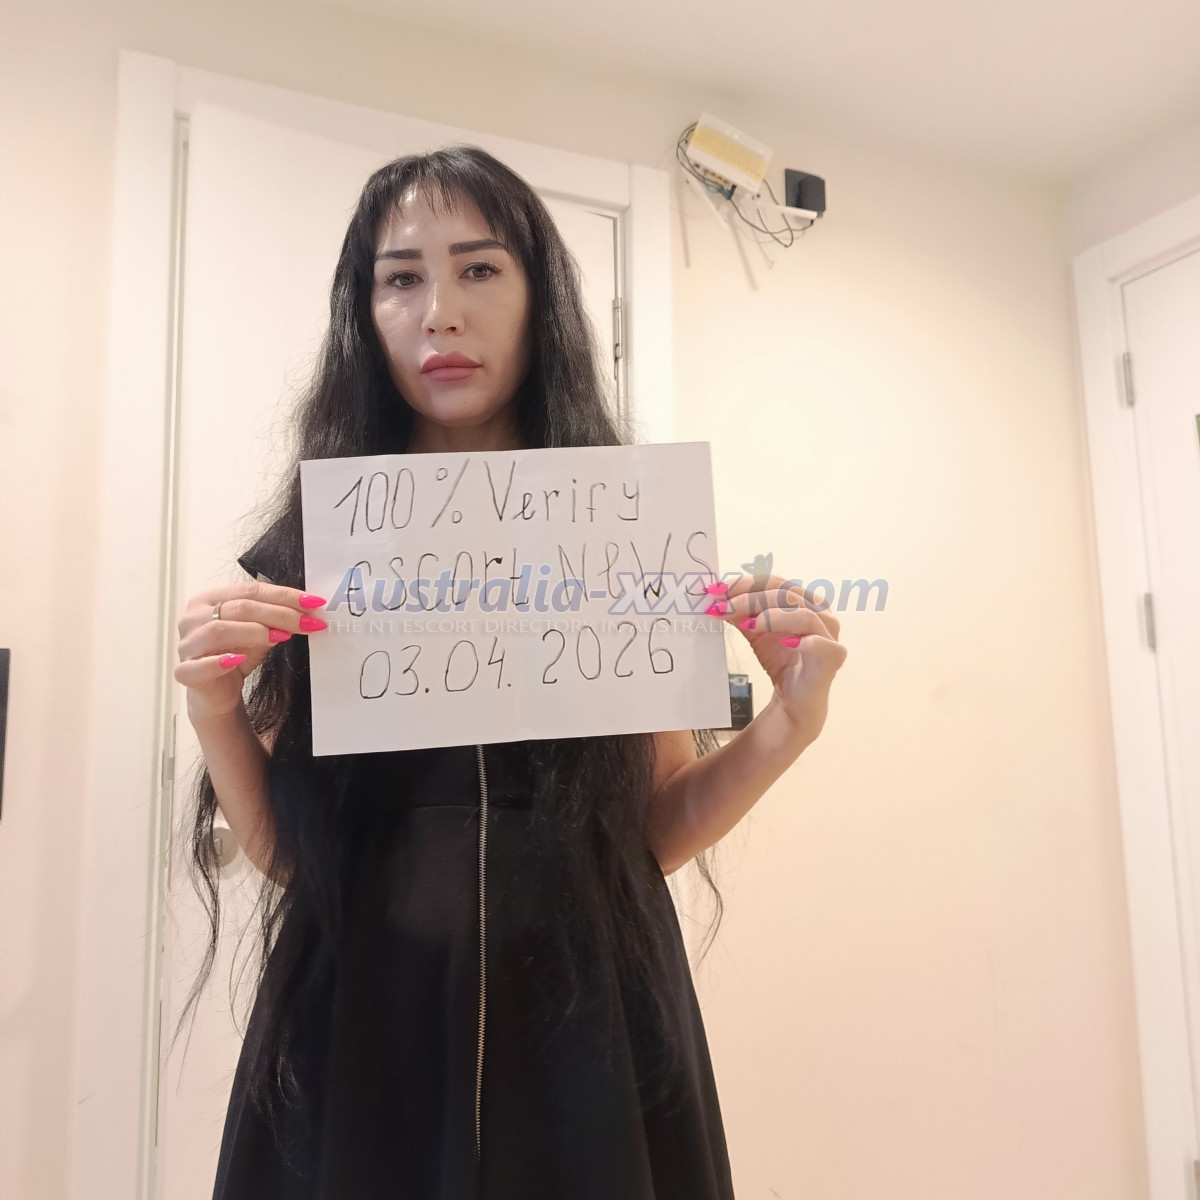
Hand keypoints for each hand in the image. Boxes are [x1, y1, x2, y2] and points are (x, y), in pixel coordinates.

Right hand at [174, 582, 328, 720]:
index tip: (313, 603)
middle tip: (307, 622)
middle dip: (279, 614)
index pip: (251, 590)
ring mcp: (187, 644)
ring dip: (255, 632)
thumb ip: (276, 620)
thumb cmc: (235, 655)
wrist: (218, 693)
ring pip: (218, 630)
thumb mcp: (260, 633)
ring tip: (282, 637)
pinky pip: (198, 665)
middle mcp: (194, 617)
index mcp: (210, 599)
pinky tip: (238, 660)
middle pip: (240, 608)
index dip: (284, 596)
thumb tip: (307, 611)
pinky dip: (219, 661)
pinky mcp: (185, 671)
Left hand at [701, 558, 847, 747]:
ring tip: (747, 624)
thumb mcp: (754, 629)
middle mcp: (821, 611)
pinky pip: (819, 642)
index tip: (716, 591)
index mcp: (803, 599)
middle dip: (749, 598)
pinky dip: (802, 640)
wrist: (792, 698)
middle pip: (785, 594)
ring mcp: (829, 633)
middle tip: (722, 607)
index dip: (744, 583)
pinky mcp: (833, 655)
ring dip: (770, 616)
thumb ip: (740, 612)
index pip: (773, 582)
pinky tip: (784, 643)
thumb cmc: (779, 658)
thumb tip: (715, 598)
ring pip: (802, 613)